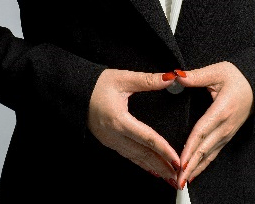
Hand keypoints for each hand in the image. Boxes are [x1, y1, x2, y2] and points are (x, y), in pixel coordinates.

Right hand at [87, 68, 181, 186]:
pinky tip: (151, 168)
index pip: (146, 138)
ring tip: (169, 176)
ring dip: (154, 167)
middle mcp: (114, 134)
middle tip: (179, 176)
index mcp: (119, 120)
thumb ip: (147, 80)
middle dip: (162, 166)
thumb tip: (170, 78)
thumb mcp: (123, 78)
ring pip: (135, 158)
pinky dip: (141, 163)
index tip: (178, 160)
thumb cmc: (98, 84)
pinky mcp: (108, 141)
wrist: (74, 91)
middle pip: (142, 153)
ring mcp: (110, 140)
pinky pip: (128, 155)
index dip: (164, 150)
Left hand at [173, 62, 253, 188]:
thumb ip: (196, 76)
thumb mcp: (217, 71)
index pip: (201, 132)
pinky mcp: (228, 134)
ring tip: (183, 181)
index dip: (190, 148)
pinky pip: (215, 152)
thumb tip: (175, 76)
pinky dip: (204, 164)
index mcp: (222, 110)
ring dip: (196, 168)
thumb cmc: (238, 76)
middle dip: (191, 166)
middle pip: (205, 149)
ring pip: (210, 155)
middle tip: (177, 179)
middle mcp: (226, 126)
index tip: (180, 161)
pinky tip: (194, 171)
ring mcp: (228, 132)